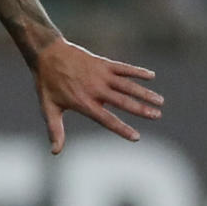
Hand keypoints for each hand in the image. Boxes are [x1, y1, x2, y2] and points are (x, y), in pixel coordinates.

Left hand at [33, 40, 161, 151]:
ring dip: (144, 92)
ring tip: (160, 101)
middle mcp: (95, 89)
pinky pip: (123, 68)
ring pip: (127, 85)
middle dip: (141, 110)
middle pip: (123, 102)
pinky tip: (151, 76)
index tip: (136, 136)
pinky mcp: (103, 63)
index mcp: (84, 103)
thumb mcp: (48, 108)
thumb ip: (55, 130)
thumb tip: (55, 152)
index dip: (122, 129)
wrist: (47, 53)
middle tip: (157, 116)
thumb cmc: (47, 83)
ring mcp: (101, 75)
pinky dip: (137, 71)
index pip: (107, 119)